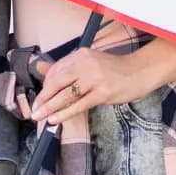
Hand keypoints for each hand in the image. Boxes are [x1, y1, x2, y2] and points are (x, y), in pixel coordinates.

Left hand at [29, 48, 152, 127]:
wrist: (140, 71)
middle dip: (43, 98)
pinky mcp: (102, 93)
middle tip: (34, 110)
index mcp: (81, 55)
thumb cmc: (116, 69)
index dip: (45, 86)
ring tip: (39, 116)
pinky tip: (55, 119)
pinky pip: (78, 105)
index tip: (39, 98)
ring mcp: (94, 78)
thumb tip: (40, 67)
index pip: (56, 71)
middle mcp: (85, 64)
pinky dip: (64, 113)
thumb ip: (65, 66)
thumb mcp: (89, 62)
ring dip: (49, 107)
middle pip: (57, 82)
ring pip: (65, 95)